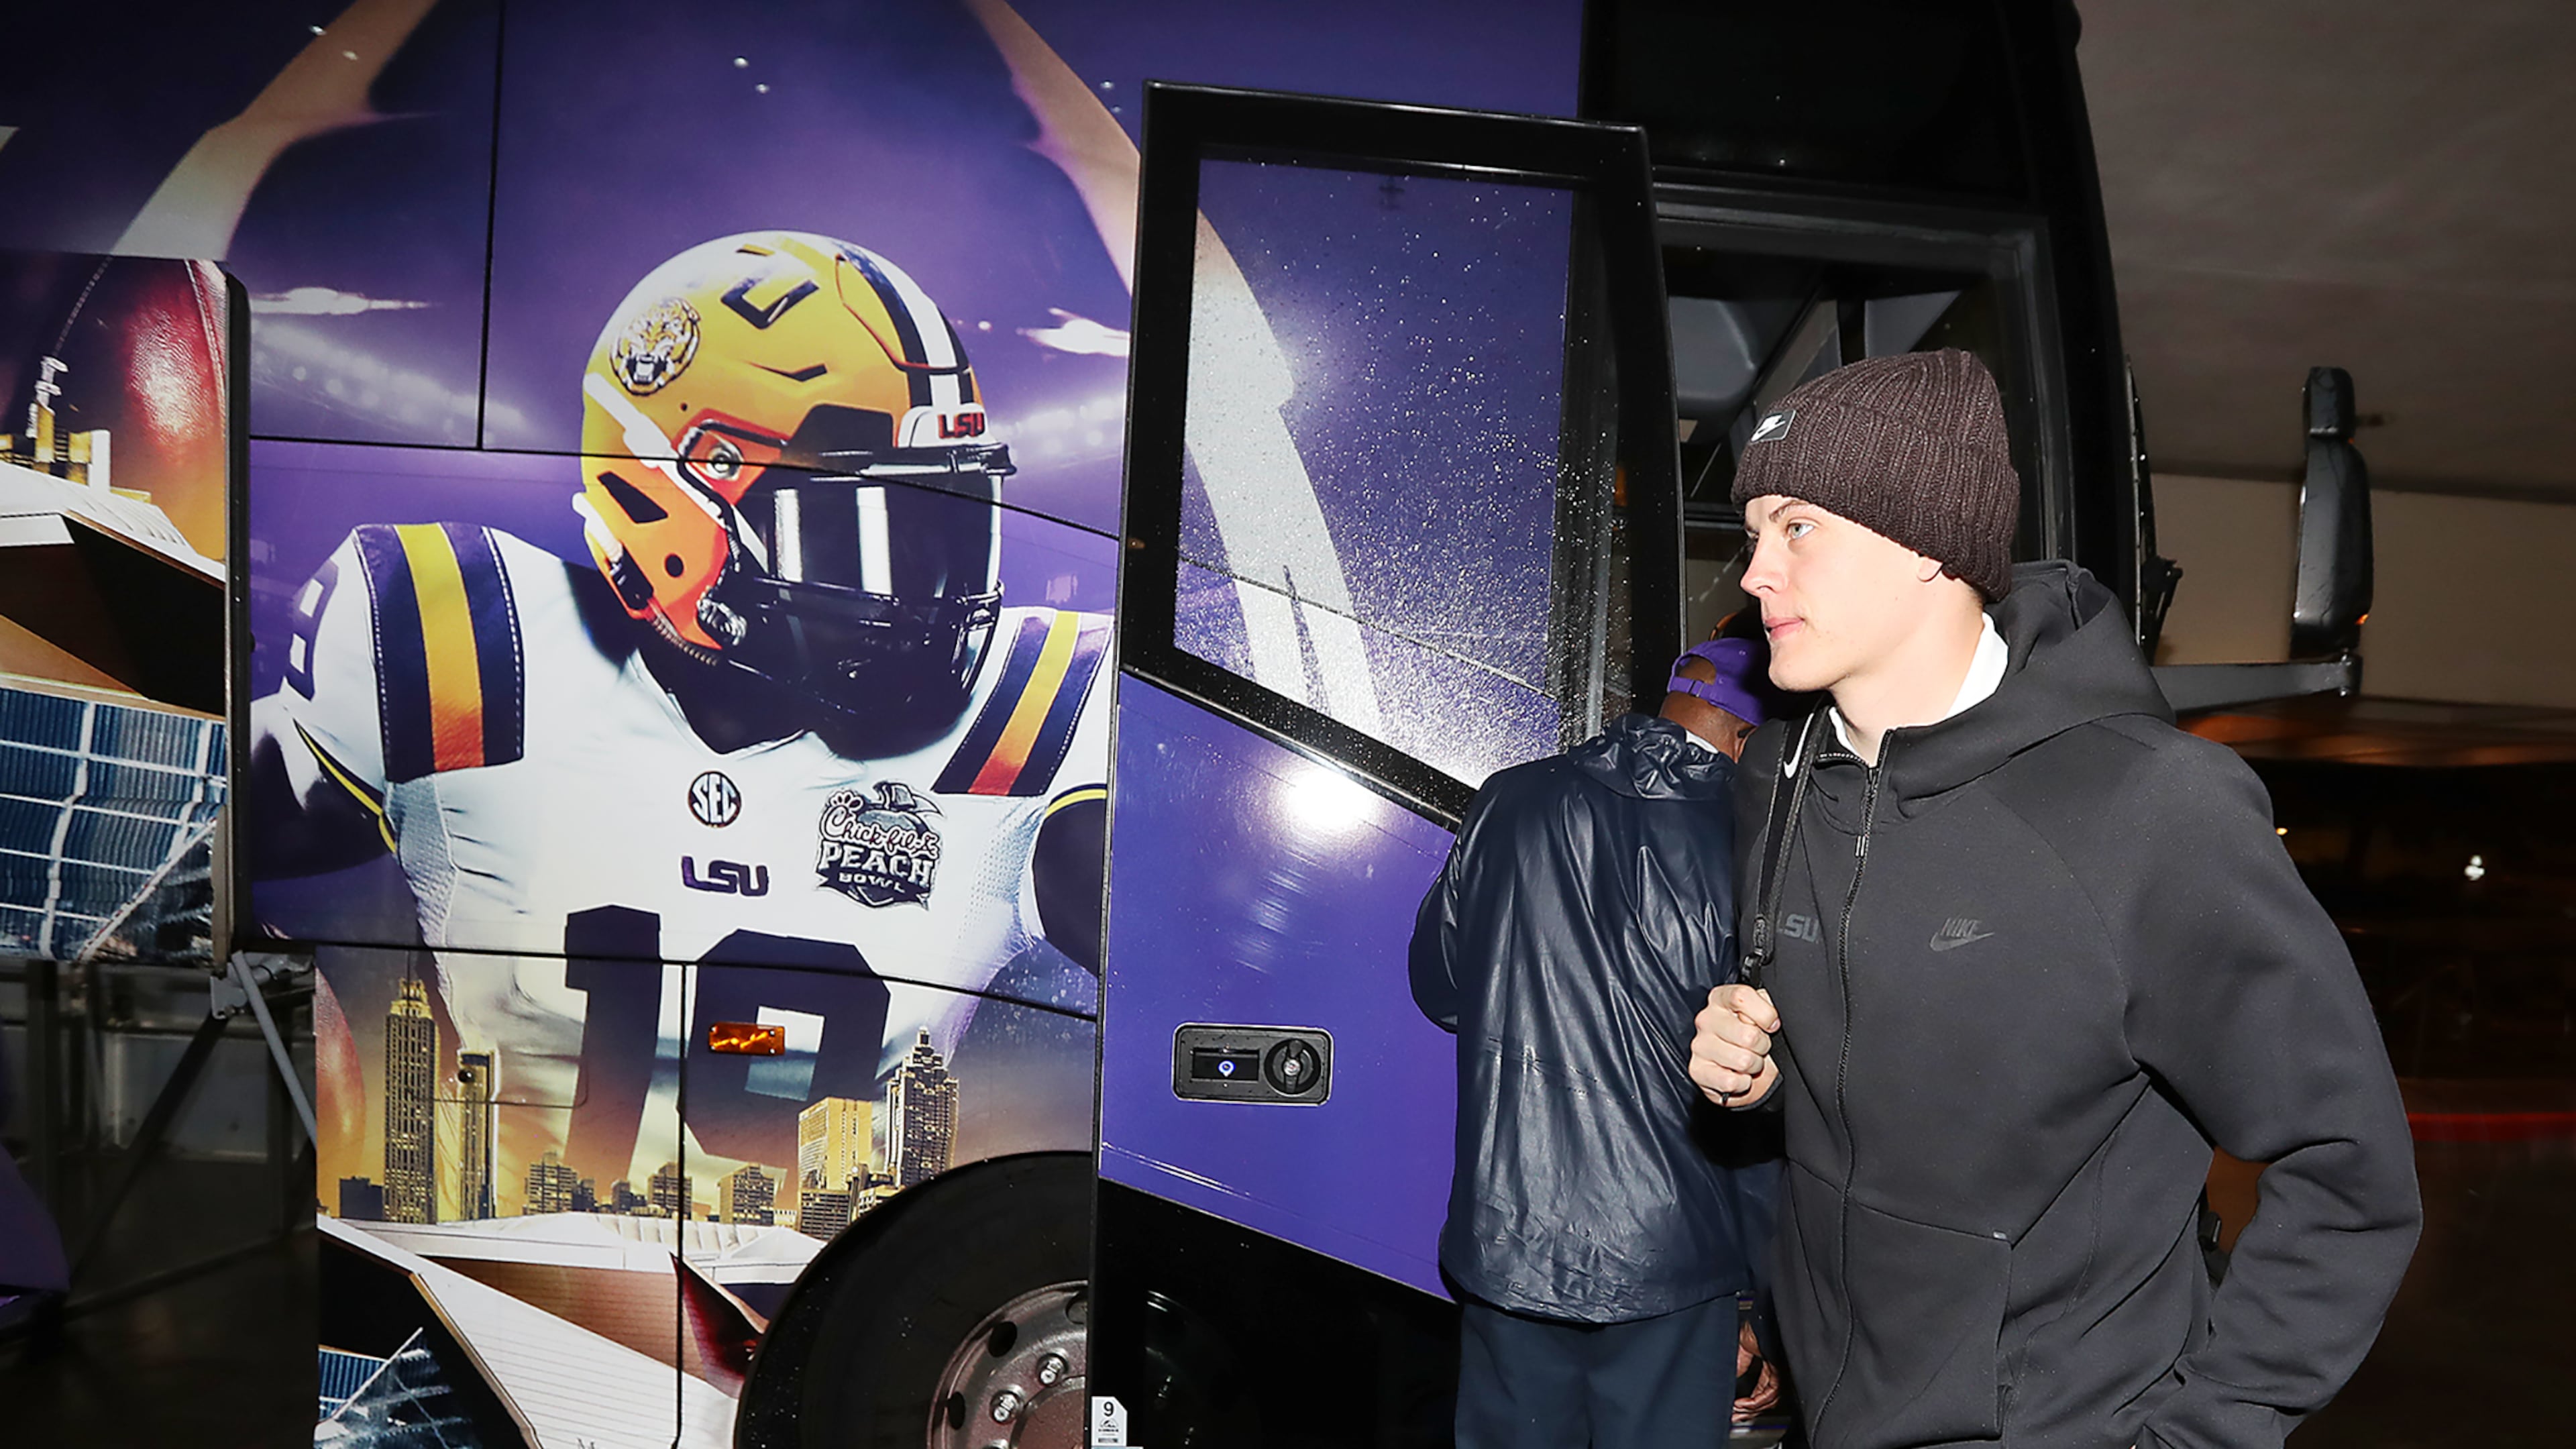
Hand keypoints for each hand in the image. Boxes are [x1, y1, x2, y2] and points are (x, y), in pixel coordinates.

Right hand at [1690, 984, 1779, 1104]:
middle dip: (1762, 1047)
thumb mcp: (1763, 1015)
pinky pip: (1731, 1081)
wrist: (1743, 1070)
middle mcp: (1706, 1019)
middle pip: (1748, 1035)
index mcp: (1721, 999)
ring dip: (1753, 1066)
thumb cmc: (1754, 1039)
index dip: (1764, 1014)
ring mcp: (1699, 1045)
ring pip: (1743, 1061)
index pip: (1742, 997)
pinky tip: (1738, 1075)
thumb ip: (1768, 1006)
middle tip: (1757, 1047)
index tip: (1772, 1025)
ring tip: (1748, 1062)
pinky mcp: (1697, 1071)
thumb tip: (1772, 1016)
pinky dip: (1742, 1083)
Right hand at [1733, 1321, 1780, 1421]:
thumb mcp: (1743, 1343)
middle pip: (1767, 1398)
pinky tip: (1743, 1403)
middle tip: (1735, 1415)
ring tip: (1736, 1410)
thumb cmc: (1758, 1321)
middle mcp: (1779, 1369)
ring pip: (1769, 1399)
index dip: (1750, 1400)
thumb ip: (1739, 1361)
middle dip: (1749, 1410)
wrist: (1763, 1316)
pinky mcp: (1781, 1371)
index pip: (1763, 1389)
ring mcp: (1782, 1371)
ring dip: (1751, 1408)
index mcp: (1772, 1361)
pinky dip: (1756, 1401)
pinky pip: (1771, 1394)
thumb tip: (1730, 1375)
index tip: (1737, 1406)